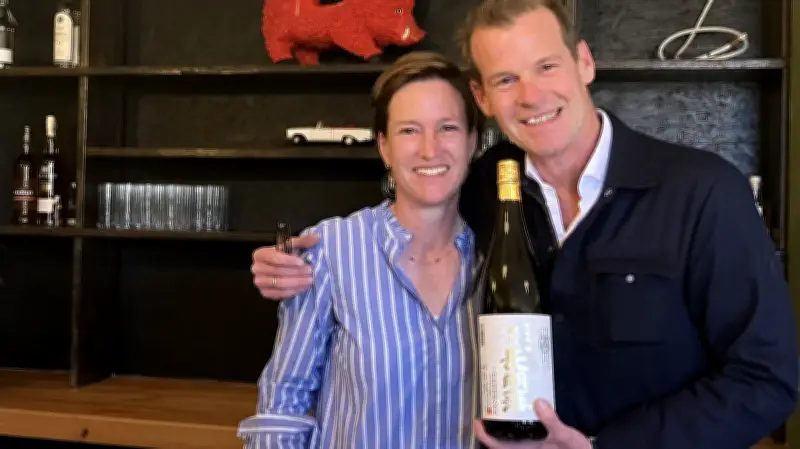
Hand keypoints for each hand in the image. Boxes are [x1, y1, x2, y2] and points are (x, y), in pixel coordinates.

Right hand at [251, 234, 319, 298]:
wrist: (279, 267)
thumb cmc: (284, 256)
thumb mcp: (291, 246)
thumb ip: (303, 241)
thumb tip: (316, 238)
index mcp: (260, 254)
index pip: (274, 258)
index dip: (288, 260)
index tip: (302, 262)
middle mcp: (256, 268)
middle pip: (277, 271)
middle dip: (296, 272)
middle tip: (310, 271)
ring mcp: (259, 282)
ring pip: (279, 284)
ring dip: (296, 282)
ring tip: (309, 280)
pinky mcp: (265, 293)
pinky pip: (279, 294)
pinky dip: (293, 291)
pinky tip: (302, 287)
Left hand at [474, 400, 591, 448]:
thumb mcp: (565, 436)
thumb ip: (551, 421)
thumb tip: (537, 402)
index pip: (495, 445)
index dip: (483, 434)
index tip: (476, 419)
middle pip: (498, 441)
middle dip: (490, 427)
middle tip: (487, 406)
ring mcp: (529, 447)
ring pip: (508, 438)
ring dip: (501, 426)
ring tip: (498, 406)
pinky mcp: (537, 444)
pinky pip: (519, 436)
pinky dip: (514, 425)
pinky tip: (518, 413)